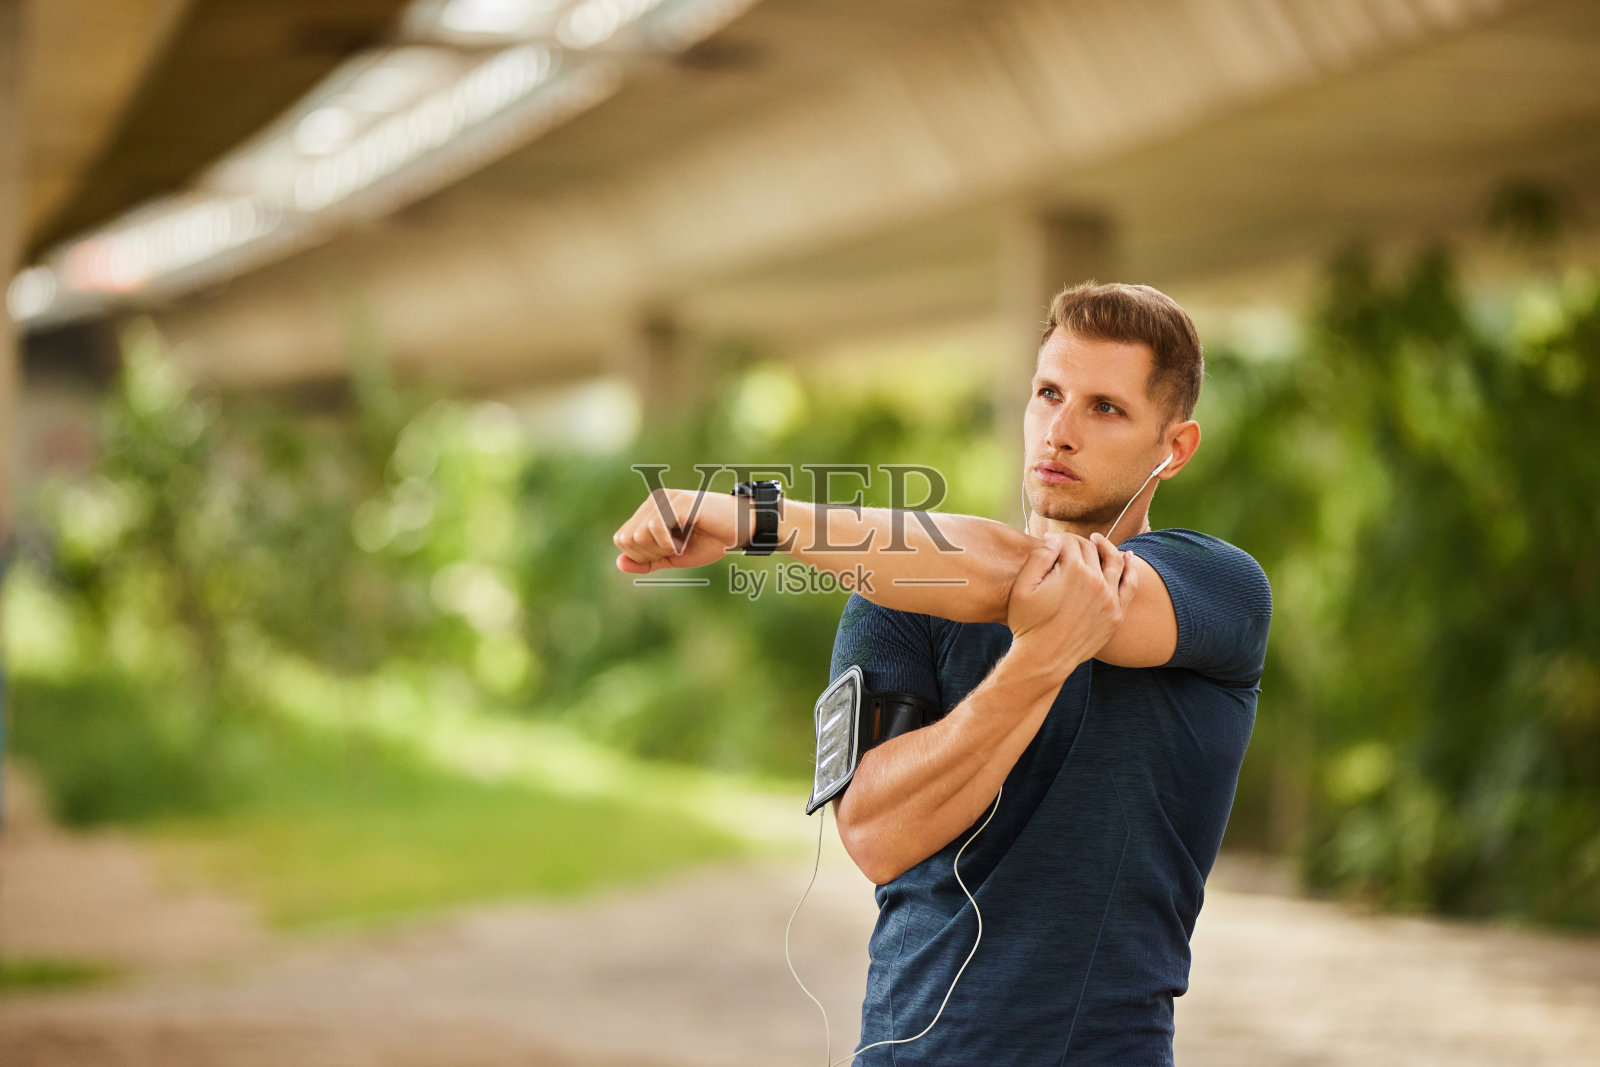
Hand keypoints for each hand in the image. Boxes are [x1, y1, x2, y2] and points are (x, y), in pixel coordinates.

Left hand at [612, 488, 740, 573]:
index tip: (666, 554)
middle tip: (673, 551)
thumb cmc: (711, 541)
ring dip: (660, 549)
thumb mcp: (674, 557)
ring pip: (638, 535)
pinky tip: (683, 543)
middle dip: (648, 554)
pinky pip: (655, 528)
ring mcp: (666, 498)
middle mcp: (654, 500)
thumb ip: (647, 560)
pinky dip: (667, 545)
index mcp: (650, 510)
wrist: (742, 529)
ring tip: (682, 544)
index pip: (622, 539)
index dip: (640, 556)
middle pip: (626, 538)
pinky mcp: (678, 502)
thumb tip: (619, 563)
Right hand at [1005, 532, 1137, 677]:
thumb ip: (1039, 557)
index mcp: (1072, 571)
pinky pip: (1130, 584)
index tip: (1048, 540)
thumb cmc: (1027, 623)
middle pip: (1091, 549)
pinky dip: (1130, 568)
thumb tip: (1055, 540)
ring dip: (1106, 547)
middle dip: (1077, 542)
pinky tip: (1128, 557)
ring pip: (1114, 560)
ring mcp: (1109, 598)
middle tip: (1067, 545)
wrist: (1044, 659)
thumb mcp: (1022, 587)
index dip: (1057, 538)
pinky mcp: (1116, 613)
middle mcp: (1095, 581)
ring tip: (1098, 541)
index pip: (1069, 541)